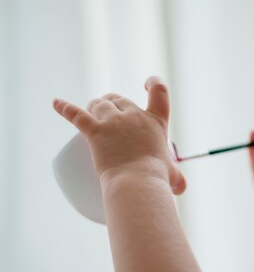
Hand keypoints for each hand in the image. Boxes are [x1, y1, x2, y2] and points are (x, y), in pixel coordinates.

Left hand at [52, 76, 185, 194]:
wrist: (137, 183)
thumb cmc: (156, 180)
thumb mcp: (172, 176)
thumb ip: (177, 180)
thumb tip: (180, 188)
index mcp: (156, 122)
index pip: (160, 92)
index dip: (153, 83)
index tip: (147, 84)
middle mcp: (135, 116)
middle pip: (120, 99)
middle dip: (111, 103)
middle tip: (106, 115)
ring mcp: (114, 122)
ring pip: (100, 104)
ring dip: (94, 106)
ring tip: (90, 114)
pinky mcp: (95, 132)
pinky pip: (76, 115)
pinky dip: (64, 108)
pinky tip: (56, 103)